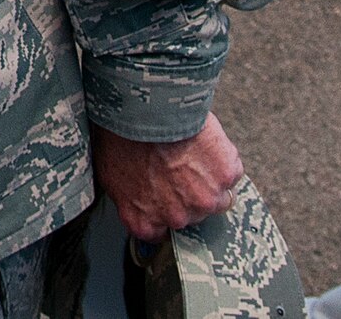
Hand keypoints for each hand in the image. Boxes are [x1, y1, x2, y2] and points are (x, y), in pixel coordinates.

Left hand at [92, 116, 242, 244]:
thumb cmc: (118, 135)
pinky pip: (231, 172)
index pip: (159, 232)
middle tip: (175, 166)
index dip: (162, 211)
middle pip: (191, 214)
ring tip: (190, 154)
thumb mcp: (109, 173)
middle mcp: (177, 217)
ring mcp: (206, 200)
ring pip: (218, 198)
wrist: (140, 109)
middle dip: (186, 193)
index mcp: (144, 221)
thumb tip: (134, 199)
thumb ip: (129, 198)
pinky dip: (222, 159)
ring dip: (209, 181)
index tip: (163, 198)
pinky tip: (203, 143)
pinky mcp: (226, 176)